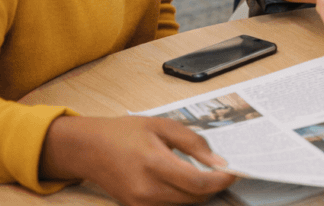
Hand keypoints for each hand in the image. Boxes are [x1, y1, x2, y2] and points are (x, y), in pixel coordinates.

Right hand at [41, 115, 236, 205]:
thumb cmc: (125, 133)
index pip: (198, 183)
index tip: (234, 171)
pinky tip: (185, 181)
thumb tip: (218, 161)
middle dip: (213, 185)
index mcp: (154, 163)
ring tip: (203, 173)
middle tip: (222, 170)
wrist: (89, 149)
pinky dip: (183, 196)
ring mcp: (140, 203)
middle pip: (194, 197)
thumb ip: (193, 143)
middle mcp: (147, 189)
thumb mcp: (162, 126)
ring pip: (184, 205)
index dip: (221, 180)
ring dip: (199, 192)